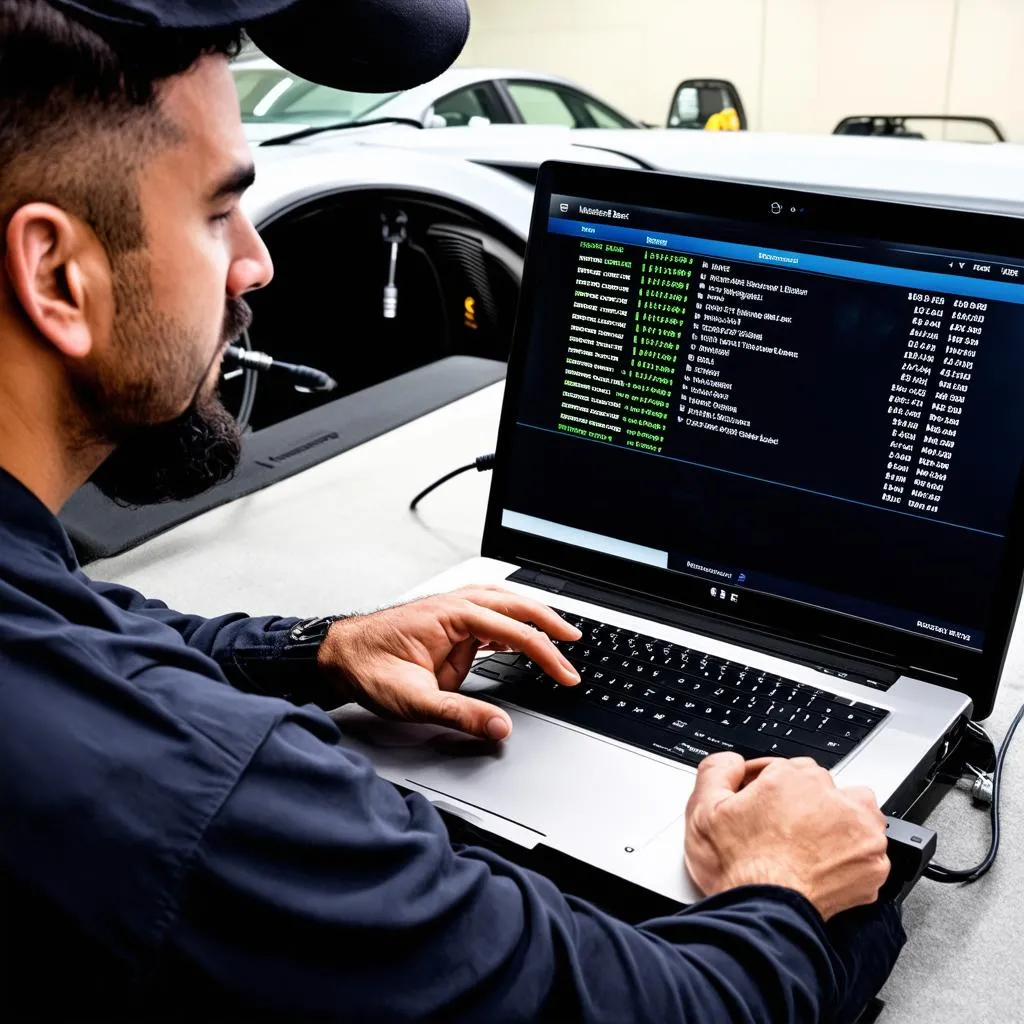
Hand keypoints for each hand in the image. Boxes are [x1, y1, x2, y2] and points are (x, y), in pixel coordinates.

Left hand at [317, 585, 581, 740]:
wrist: (335, 656)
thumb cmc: (365, 667)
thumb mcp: (413, 700)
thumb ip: (459, 714)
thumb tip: (498, 727)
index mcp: (450, 615)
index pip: (512, 631)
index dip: (545, 654)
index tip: (566, 674)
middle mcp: (453, 605)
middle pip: (514, 604)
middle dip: (548, 623)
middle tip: (575, 642)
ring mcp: (450, 610)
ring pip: (503, 602)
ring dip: (532, 615)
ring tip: (558, 631)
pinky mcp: (445, 621)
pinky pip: (487, 614)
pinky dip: (510, 622)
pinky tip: (520, 636)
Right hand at [684, 754, 889, 920]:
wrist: (764, 914)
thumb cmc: (738, 869)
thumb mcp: (703, 810)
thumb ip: (717, 770)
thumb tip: (732, 763)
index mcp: (792, 778)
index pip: (788, 767)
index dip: (771, 786)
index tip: (764, 803)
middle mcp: (832, 798)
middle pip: (822, 788)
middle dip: (805, 803)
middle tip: (783, 828)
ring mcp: (859, 831)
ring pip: (856, 812)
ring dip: (839, 823)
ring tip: (811, 845)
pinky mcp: (874, 865)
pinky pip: (868, 851)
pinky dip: (851, 858)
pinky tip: (824, 867)